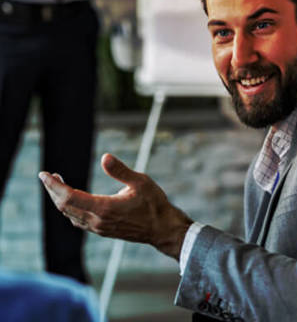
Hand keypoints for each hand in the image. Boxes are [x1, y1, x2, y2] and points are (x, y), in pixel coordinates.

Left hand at [39, 153, 192, 259]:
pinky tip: (73, 201)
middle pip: (65, 207)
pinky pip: (78, 221)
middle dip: (53, 191)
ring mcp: (99, 228)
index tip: (44, 174)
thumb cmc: (154, 204)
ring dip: (60, 200)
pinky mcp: (103, 230)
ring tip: (57, 184)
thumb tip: (104, 157)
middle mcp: (98, 221)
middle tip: (47, 176)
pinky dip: (70, 209)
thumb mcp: (140, 182)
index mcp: (104, 208)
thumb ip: (121, 170)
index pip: (69, 197)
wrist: (162, 229)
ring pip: (70, 215)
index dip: (54, 185)